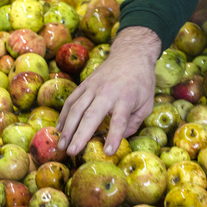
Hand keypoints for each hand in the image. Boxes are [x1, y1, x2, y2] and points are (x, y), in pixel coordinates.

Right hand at [57, 26, 161, 156]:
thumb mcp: (147, 102)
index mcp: (125, 98)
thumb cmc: (141, 81)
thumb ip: (135, 122)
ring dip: (67, 128)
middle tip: (72, 152)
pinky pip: (71, 100)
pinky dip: (64, 115)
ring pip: (76, 108)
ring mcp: (93, 87)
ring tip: (62, 145)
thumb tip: (121, 138)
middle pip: (91, 115)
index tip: (108, 152)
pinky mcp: (85, 84)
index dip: (114, 136)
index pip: (119, 120)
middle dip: (80, 135)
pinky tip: (59, 129)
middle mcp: (107, 92)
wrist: (131, 54)